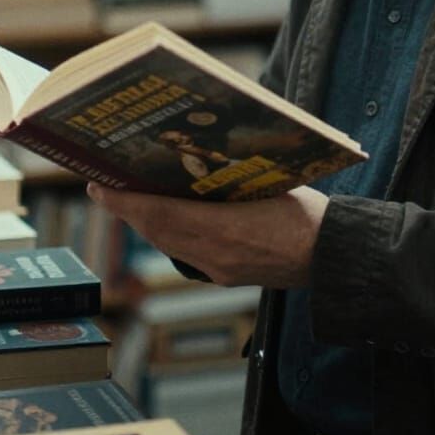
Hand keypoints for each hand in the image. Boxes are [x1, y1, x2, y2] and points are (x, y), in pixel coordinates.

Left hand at [86, 182, 328, 288]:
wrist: (335, 257)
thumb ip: (231, 179)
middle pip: (157, 231)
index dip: (125, 201)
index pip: (161, 214)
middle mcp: (215, 254)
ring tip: (128, 200)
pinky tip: (166, 220)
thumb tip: (197, 158)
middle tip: (103, 187)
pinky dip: (169, 235)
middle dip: (127, 210)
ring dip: (145, 223)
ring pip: (169, 244)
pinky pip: (186, 254)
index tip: (99, 186)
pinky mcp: (228, 276)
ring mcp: (220, 269)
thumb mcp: (270, 184)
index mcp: (225, 229)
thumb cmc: (310, 215)